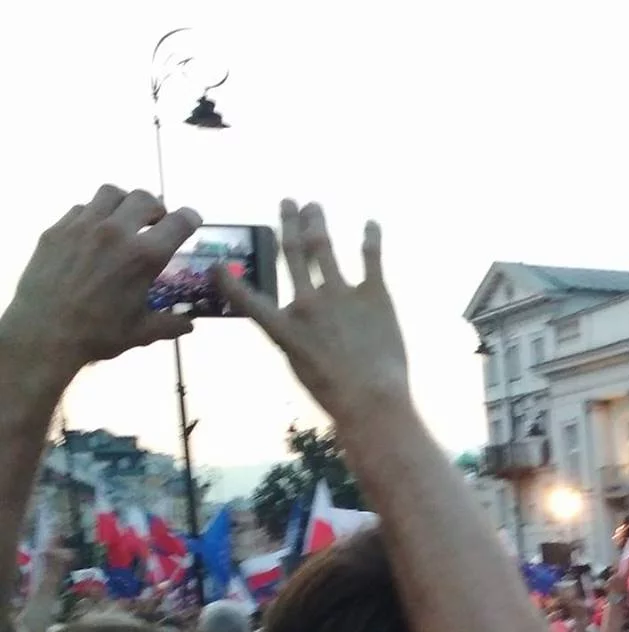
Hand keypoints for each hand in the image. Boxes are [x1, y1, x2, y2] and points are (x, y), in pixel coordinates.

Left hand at [0, 186, 199, 379]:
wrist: (44, 332)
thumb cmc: (99, 334)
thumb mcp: (142, 331)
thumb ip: (170, 324)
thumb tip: (188, 324)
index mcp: (145, 256)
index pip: (178, 222)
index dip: (190, 218)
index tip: (192, 220)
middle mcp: (116, 232)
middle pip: (143, 198)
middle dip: (156, 207)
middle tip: (155, 222)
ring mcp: (83, 227)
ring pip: (110, 193)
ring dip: (123, 203)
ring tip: (123, 219)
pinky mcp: (57, 230)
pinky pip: (81, 209)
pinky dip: (94, 215)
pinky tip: (93, 234)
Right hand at [219, 200, 407, 426]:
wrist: (373, 399)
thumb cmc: (336, 394)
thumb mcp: (299, 368)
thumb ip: (292, 339)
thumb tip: (289, 321)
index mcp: (283, 326)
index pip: (247, 298)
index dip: (230, 280)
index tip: (218, 264)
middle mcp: (307, 302)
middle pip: (292, 254)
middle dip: (287, 224)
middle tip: (288, 201)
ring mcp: (340, 294)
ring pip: (323, 248)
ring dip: (317, 223)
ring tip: (314, 206)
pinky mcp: (374, 295)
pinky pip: (371, 258)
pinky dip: (371, 238)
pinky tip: (371, 223)